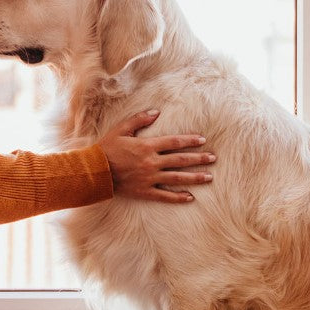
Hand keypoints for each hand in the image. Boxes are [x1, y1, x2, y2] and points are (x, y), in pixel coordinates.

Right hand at [98, 110, 214, 202]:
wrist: (95, 171)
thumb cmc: (107, 148)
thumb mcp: (121, 129)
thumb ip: (139, 119)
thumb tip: (156, 111)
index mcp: (147, 146)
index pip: (174, 142)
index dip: (189, 140)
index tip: (202, 140)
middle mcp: (152, 162)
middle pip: (180, 160)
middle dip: (199, 159)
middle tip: (213, 158)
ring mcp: (150, 178)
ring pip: (177, 178)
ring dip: (194, 177)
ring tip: (209, 177)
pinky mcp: (145, 191)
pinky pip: (165, 195)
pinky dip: (178, 197)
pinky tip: (190, 197)